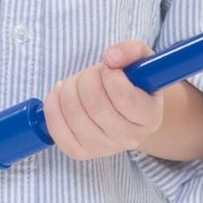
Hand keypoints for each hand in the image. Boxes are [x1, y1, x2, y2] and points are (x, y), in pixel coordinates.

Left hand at [43, 40, 165, 159]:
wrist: (122, 112)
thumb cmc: (132, 83)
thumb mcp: (141, 61)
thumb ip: (130, 51)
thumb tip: (110, 57)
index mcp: (149, 117)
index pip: (124, 98)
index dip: (109, 75)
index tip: (108, 67)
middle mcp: (129, 138)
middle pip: (95, 105)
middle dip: (87, 79)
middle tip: (91, 73)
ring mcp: (102, 149)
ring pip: (74, 114)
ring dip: (69, 88)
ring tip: (77, 82)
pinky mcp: (78, 151)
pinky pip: (56, 128)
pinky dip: (53, 104)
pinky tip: (61, 93)